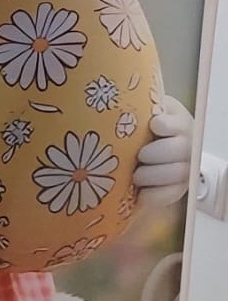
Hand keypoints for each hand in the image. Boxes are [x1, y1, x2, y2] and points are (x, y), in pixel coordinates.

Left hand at [133, 95, 192, 209]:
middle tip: (140, 156)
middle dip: (158, 153)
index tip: (153, 125)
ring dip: (154, 175)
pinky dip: (155, 195)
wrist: (147, 150)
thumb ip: (137, 109)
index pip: (178, 122)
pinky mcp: (178, 188)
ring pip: (178, 173)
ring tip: (136, 175)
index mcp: (177, 121)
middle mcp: (187, 144)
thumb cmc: (141, 128)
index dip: (165, 125)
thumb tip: (113, 105)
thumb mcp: (142, 113)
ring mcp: (185, 167)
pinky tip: (141, 193)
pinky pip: (171, 194)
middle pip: (180, 149)